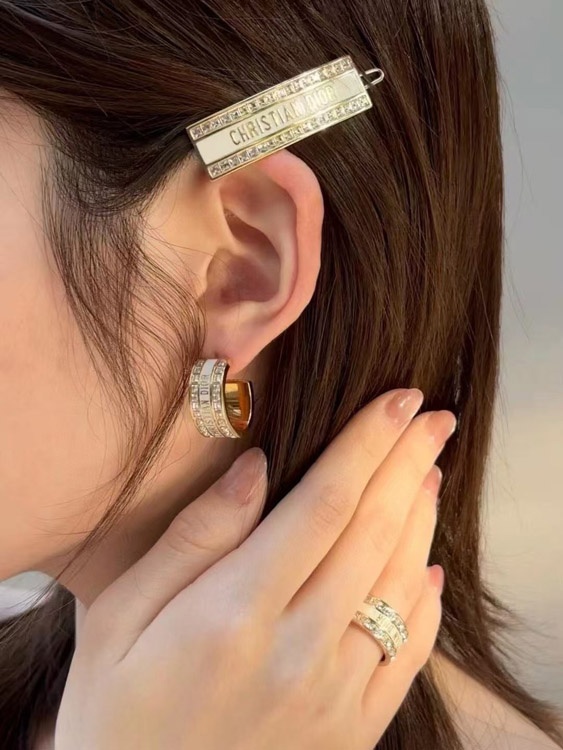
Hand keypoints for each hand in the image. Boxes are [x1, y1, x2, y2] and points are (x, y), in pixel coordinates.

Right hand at [54, 388, 455, 749]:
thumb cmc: (117, 716)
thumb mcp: (119, 620)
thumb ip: (191, 540)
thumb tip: (256, 470)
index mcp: (236, 614)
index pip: (324, 503)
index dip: (368, 443)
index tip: (399, 400)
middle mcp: (299, 651)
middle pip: (374, 532)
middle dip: (408, 463)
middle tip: (433, 418)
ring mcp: (335, 695)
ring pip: (400, 583)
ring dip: (421, 518)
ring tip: (429, 470)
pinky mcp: (353, 731)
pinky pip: (409, 652)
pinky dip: (426, 599)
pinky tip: (429, 564)